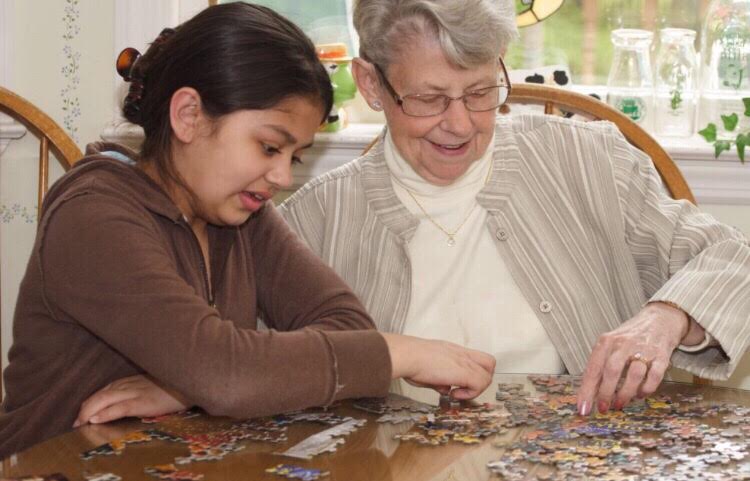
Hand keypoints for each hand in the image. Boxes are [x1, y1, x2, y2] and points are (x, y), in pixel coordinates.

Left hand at [74, 375, 188, 427]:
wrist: (191, 380)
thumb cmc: (175, 384)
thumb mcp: (152, 385)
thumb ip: (138, 390)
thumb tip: (125, 401)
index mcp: (131, 381)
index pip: (104, 390)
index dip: (91, 402)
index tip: (82, 414)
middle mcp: (129, 385)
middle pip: (99, 395)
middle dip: (85, 409)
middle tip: (75, 422)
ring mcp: (135, 392)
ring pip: (104, 400)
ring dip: (89, 412)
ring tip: (79, 422)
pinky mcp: (143, 402)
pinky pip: (119, 407)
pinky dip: (105, 413)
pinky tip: (95, 420)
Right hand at [382, 333, 494, 399]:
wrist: (408, 355)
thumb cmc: (410, 359)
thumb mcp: (428, 369)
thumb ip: (440, 379)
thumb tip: (445, 388)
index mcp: (453, 351)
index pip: (476, 358)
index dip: (475, 371)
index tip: (460, 382)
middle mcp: (462, 354)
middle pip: (489, 363)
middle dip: (482, 379)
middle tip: (465, 387)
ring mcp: (464, 362)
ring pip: (487, 376)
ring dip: (475, 388)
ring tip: (457, 392)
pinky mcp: (464, 372)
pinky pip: (480, 384)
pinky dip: (470, 393)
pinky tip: (453, 393)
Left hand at [577, 302, 693, 414]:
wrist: (659, 320)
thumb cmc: (629, 338)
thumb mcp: (610, 346)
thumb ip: (600, 366)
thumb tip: (589, 395)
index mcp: (606, 341)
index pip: (593, 368)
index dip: (587, 390)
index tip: (583, 408)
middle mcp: (624, 344)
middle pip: (612, 371)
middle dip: (605, 393)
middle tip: (603, 408)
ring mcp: (644, 349)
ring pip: (633, 375)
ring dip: (625, 394)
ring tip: (619, 404)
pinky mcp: (661, 356)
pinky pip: (654, 377)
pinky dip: (646, 390)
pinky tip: (639, 394)